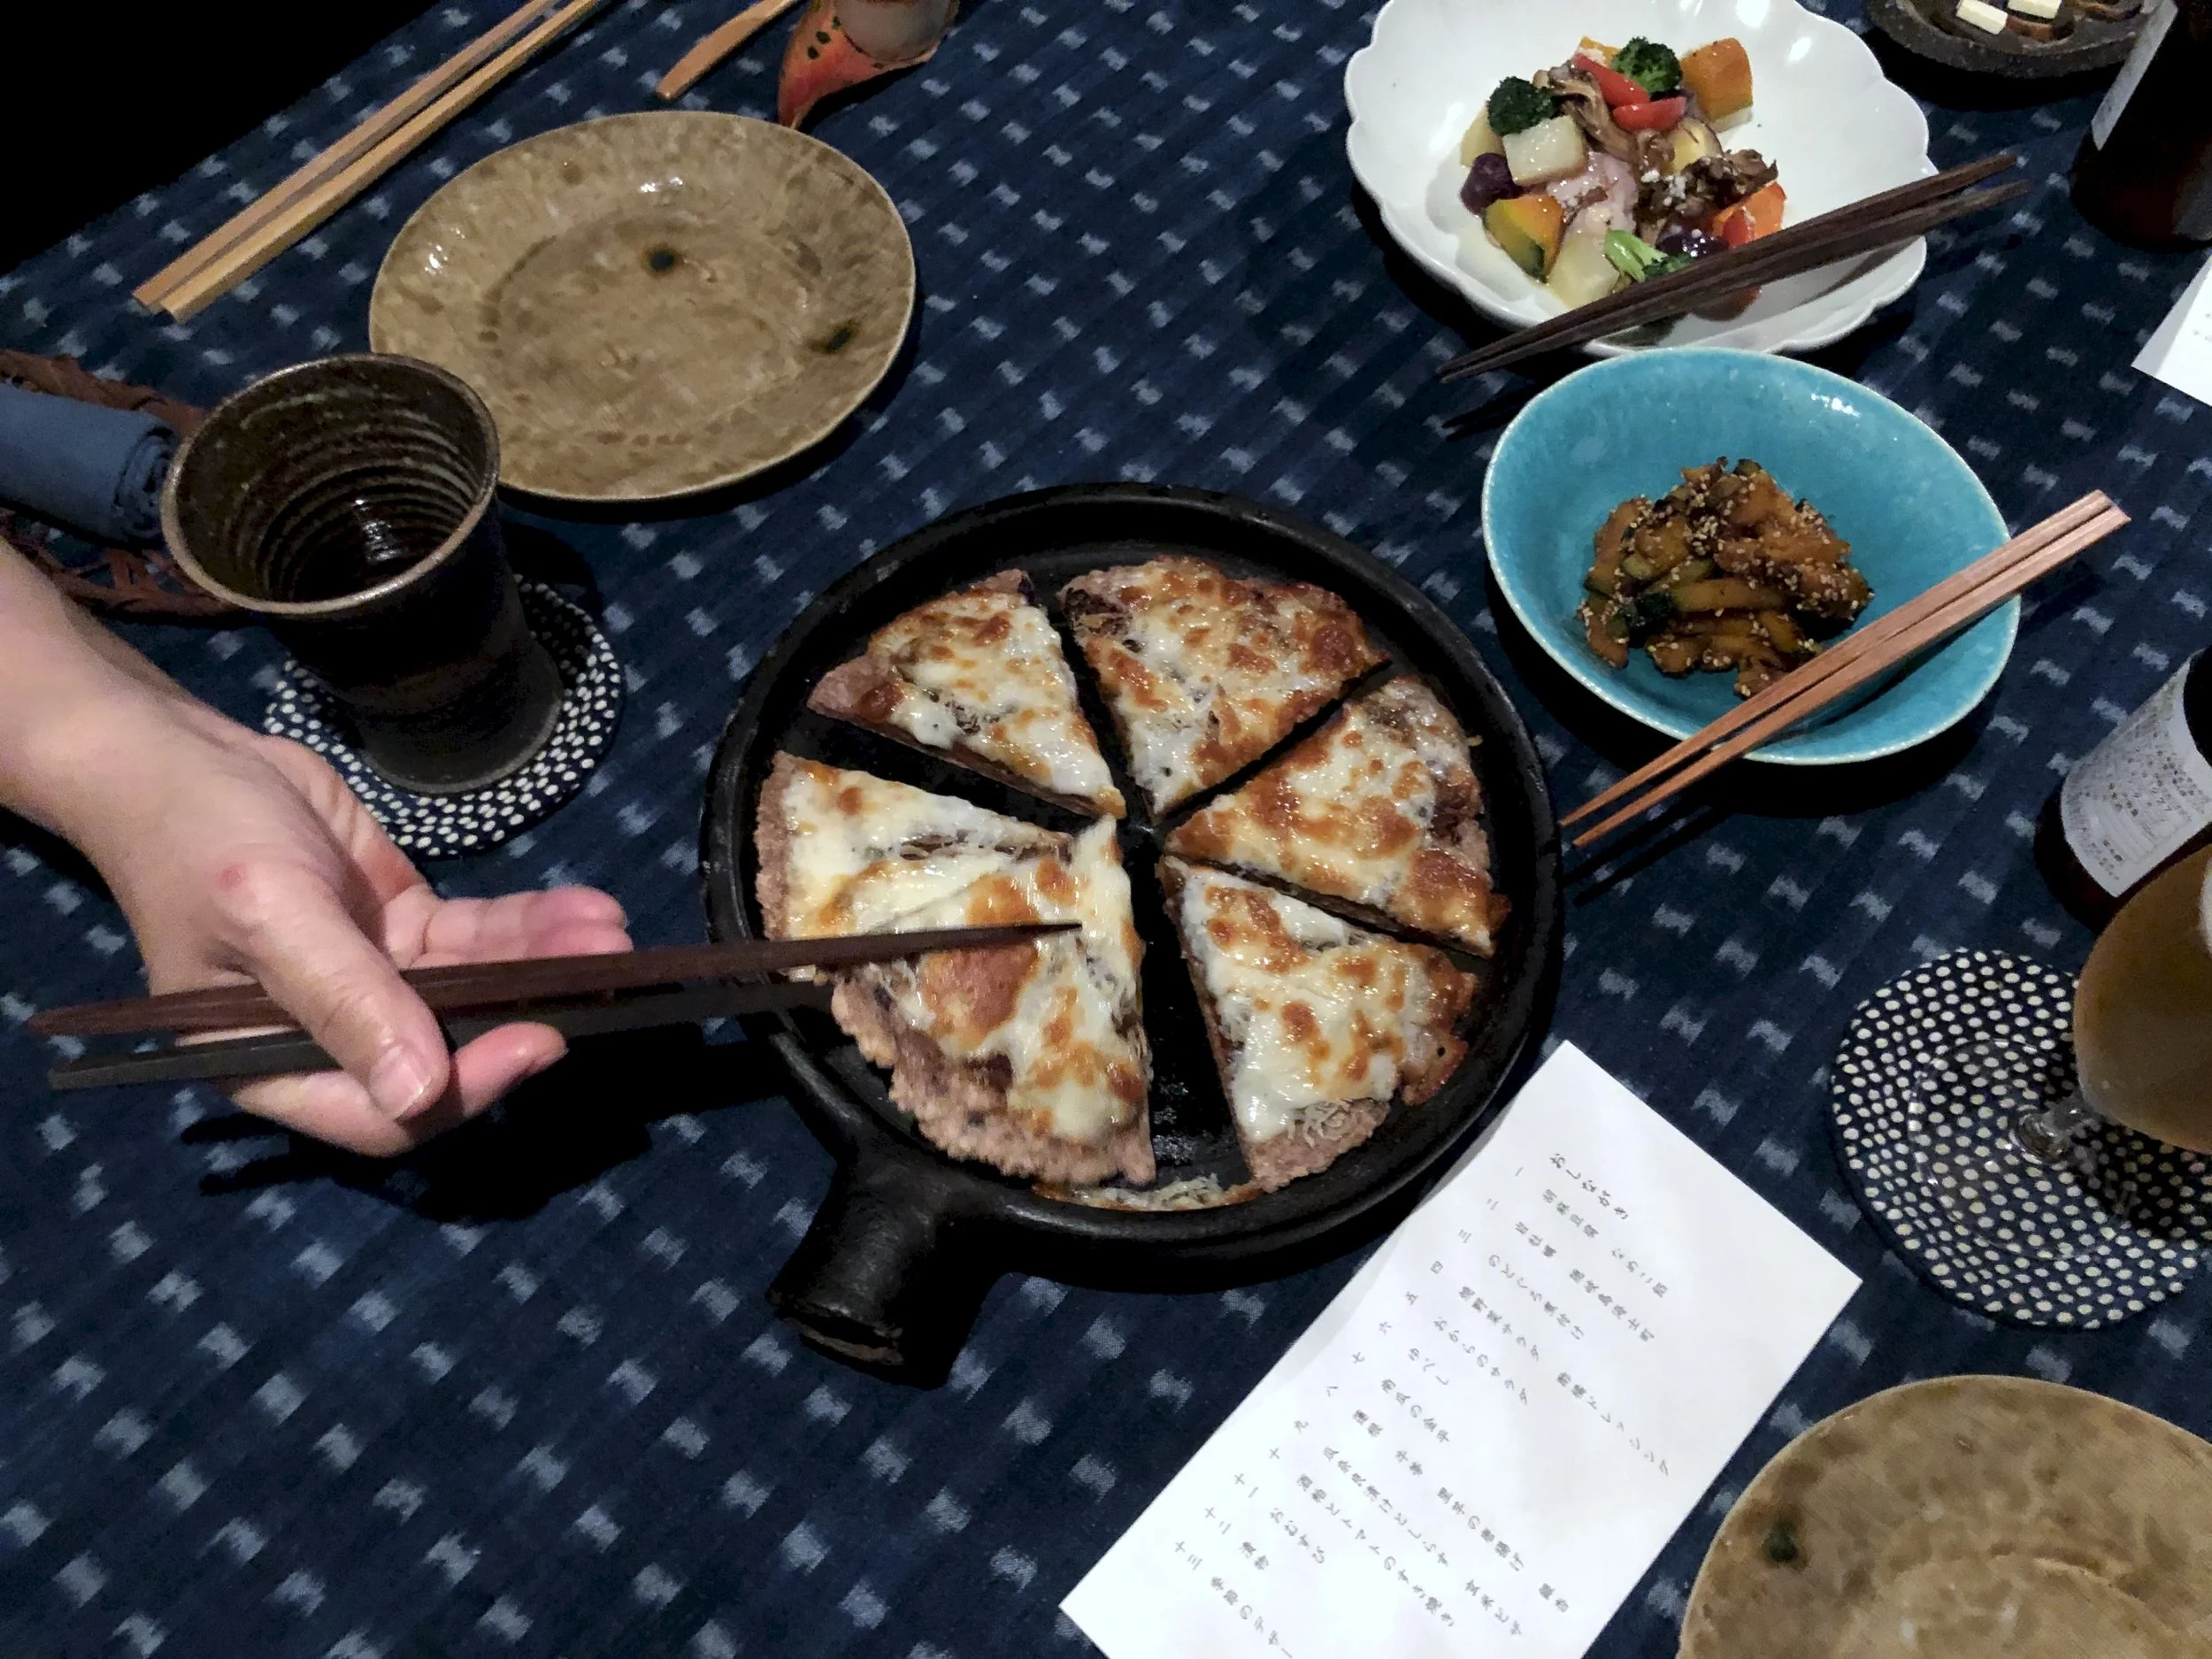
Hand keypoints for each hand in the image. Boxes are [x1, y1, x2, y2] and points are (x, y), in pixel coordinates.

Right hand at [75, 705, 630, 1155]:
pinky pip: (480, 941)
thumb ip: (346, 1000)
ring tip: (614, 937)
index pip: (386, 1115)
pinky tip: (587, 911)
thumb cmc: (201, 841)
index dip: (467, 1090)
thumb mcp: (269, 915)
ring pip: (479, 992)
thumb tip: (420, 1093)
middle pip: (450, 1058)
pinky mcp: (406, 930)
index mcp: (273, 1067)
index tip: (541, 1041)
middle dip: (531, 1019)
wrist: (185, 757)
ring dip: (548, 967)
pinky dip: (531, 929)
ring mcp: (377, 983)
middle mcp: (334, 1039)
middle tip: (613, 982)